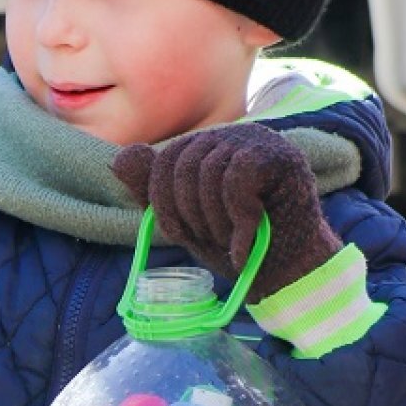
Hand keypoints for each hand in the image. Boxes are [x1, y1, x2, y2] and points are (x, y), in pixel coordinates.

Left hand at [112, 123, 342, 301]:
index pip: (163, 160)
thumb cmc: (236, 245)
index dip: (163, 203)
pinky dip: (238, 219)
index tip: (181, 234)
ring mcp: (259, 140)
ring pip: (209, 175)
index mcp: (207, 145)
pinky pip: (237, 181)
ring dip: (216, 222)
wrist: (286, 272)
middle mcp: (232, 134)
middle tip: (212, 242)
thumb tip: (118, 158)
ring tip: (233, 241)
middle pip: (183, 167)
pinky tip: (248, 240)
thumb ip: (154, 191)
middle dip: (190, 216)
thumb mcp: (185, 220)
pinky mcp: (281, 156)